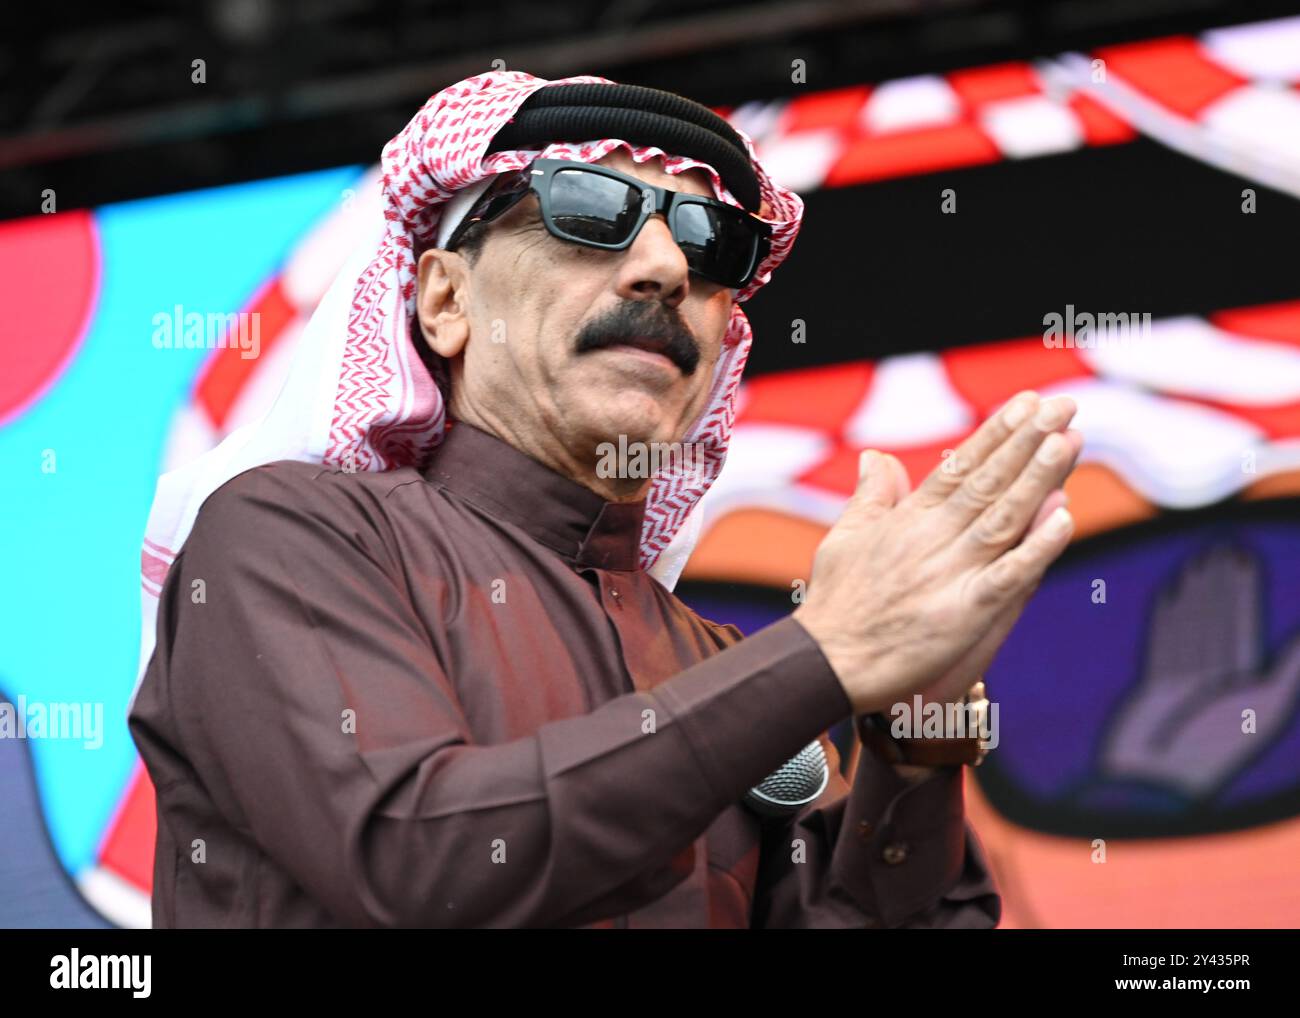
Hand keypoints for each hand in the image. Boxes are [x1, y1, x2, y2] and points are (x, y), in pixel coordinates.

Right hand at [793, 390, 1082, 714]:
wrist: (826, 664)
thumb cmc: (835, 604)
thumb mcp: (845, 538)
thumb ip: (871, 497)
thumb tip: (875, 455)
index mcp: (906, 519)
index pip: (960, 466)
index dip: (996, 434)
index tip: (1028, 404)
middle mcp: (931, 538)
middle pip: (988, 482)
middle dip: (1027, 442)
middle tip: (1063, 406)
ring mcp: (949, 574)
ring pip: (1003, 518)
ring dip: (1038, 479)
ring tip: (1069, 441)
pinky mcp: (962, 613)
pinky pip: (1007, 577)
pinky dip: (1035, 549)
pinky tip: (1063, 519)